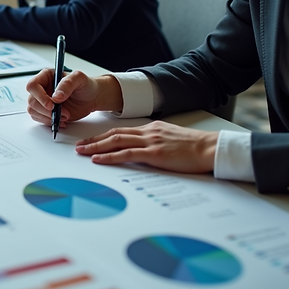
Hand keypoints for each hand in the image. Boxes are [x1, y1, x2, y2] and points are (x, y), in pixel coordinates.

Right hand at [26, 69, 122, 127]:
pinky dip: (49, 122)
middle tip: (59, 112)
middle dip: (45, 110)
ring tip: (64, 116)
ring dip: (47, 117)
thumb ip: (67, 84)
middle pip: (32, 101)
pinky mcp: (46, 112)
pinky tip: (61, 121)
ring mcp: (43, 101)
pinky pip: (39, 118)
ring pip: (33, 111)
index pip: (33, 86)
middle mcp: (42, 88)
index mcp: (46, 76)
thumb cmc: (85, 85)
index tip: (51, 104)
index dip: (39, 96)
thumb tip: (56, 96)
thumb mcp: (80, 79)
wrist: (91, 98)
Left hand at [75, 121, 217, 173]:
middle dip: (94, 140)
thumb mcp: (171, 140)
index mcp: (151, 129)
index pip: (121, 131)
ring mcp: (150, 142)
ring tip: (82, 152)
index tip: (90, 140)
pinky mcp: (155, 154)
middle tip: (79, 146)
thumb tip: (143, 150)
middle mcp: (148, 132)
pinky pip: (126, 154)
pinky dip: (109, 156)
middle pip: (114, 134)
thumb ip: (155, 143)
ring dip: (96, 147)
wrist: (210, 148)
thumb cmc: (194, 147)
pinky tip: (98, 159)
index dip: (103, 136)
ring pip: (116, 142)